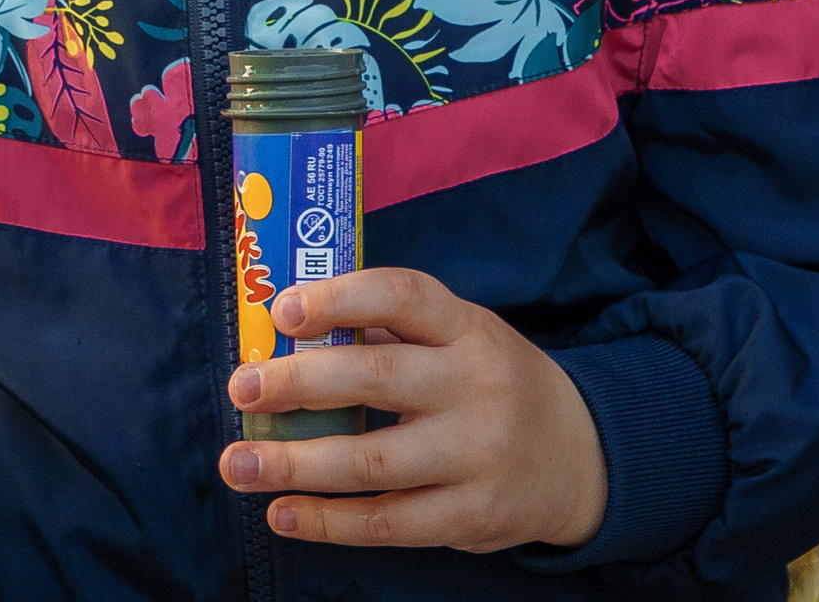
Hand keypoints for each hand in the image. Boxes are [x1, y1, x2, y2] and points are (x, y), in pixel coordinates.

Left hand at [217, 269, 607, 552]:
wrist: (581, 456)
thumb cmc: (493, 384)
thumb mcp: (464, 338)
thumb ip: (392, 332)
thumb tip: (290, 336)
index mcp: (469, 328)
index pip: (402, 297)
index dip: (339, 299)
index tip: (283, 311)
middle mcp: (477, 385)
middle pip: (377, 376)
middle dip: (299, 383)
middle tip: (241, 388)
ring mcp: (477, 454)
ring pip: (372, 461)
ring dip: (295, 463)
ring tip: (237, 463)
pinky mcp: (472, 515)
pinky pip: (388, 522)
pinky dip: (328, 522)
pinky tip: (283, 513)